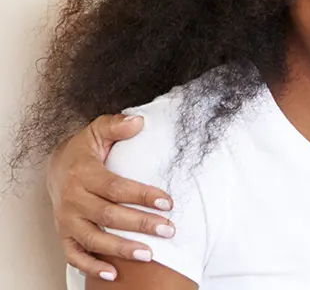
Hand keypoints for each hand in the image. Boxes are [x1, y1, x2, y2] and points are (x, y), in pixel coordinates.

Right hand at [48, 114, 174, 281]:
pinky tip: (112, 274)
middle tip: (168, 230)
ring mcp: (67, 220)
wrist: (56, 167)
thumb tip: (139, 120)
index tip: (168, 202)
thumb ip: (116, 126)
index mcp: (83, 175)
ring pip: (93, 238)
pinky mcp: (64, 234)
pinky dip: (91, 266)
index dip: (142, 195)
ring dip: (121, 249)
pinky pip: (74, 254)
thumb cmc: (85, 151)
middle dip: (140, 224)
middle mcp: (73, 200)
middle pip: (108, 216)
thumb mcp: (97, 132)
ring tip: (149, 254)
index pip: (116, 187)